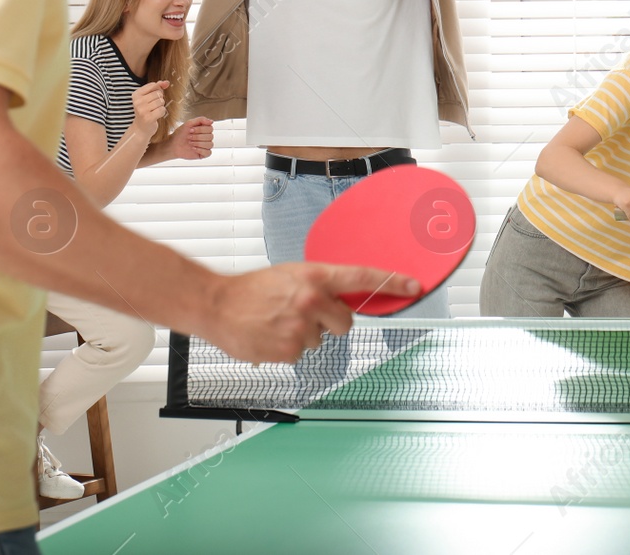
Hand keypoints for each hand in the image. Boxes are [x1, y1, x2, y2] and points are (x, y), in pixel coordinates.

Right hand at [130, 80, 169, 138]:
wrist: (141, 127)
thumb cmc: (147, 110)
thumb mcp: (149, 97)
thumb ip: (158, 88)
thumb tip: (166, 82)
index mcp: (136, 94)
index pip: (153, 85)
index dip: (158, 90)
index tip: (154, 97)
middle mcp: (137, 101)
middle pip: (158, 94)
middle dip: (160, 99)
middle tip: (154, 106)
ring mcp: (142, 110)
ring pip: (161, 102)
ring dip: (161, 106)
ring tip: (154, 111)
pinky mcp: (148, 118)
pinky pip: (162, 110)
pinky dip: (162, 113)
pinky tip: (156, 116)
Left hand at [166, 117, 213, 159]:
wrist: (173, 144)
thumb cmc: (180, 134)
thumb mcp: (189, 123)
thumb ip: (201, 120)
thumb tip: (211, 121)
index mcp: (205, 129)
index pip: (210, 128)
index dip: (200, 129)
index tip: (191, 130)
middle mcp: (207, 137)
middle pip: (210, 136)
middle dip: (198, 137)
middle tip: (189, 137)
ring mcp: (206, 146)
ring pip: (210, 144)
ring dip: (198, 143)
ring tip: (190, 143)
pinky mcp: (203, 154)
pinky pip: (208, 152)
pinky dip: (201, 150)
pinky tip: (193, 148)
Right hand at [198, 263, 420, 364]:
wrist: (215, 304)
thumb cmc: (252, 289)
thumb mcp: (291, 275)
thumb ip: (320, 286)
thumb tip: (345, 300)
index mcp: (314, 276)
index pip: (362, 277)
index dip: (392, 282)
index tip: (414, 286)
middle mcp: (311, 300)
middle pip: (346, 322)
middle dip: (331, 322)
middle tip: (304, 313)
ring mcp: (300, 327)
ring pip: (320, 340)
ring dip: (304, 335)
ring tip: (277, 322)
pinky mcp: (287, 350)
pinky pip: (301, 355)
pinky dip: (288, 349)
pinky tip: (270, 335)